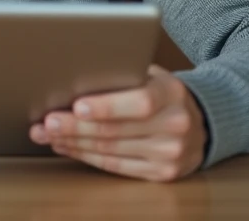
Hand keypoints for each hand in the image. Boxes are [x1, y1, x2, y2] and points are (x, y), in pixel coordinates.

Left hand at [29, 65, 206, 181]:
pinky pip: (116, 166)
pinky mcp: (161, 173)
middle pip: (116, 130)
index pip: (139, 102)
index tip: (77, 106)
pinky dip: (87, 156)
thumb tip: (77, 77)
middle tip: (47, 123)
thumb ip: (124, 75)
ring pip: (111, 150)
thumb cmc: (163, 92)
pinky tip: (67, 147)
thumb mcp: (152, 75)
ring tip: (48, 134)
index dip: (106, 106)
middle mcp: (174, 125)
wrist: (200, 122)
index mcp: (172, 93)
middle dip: (75, 127)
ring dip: (74, 143)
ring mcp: (169, 153)